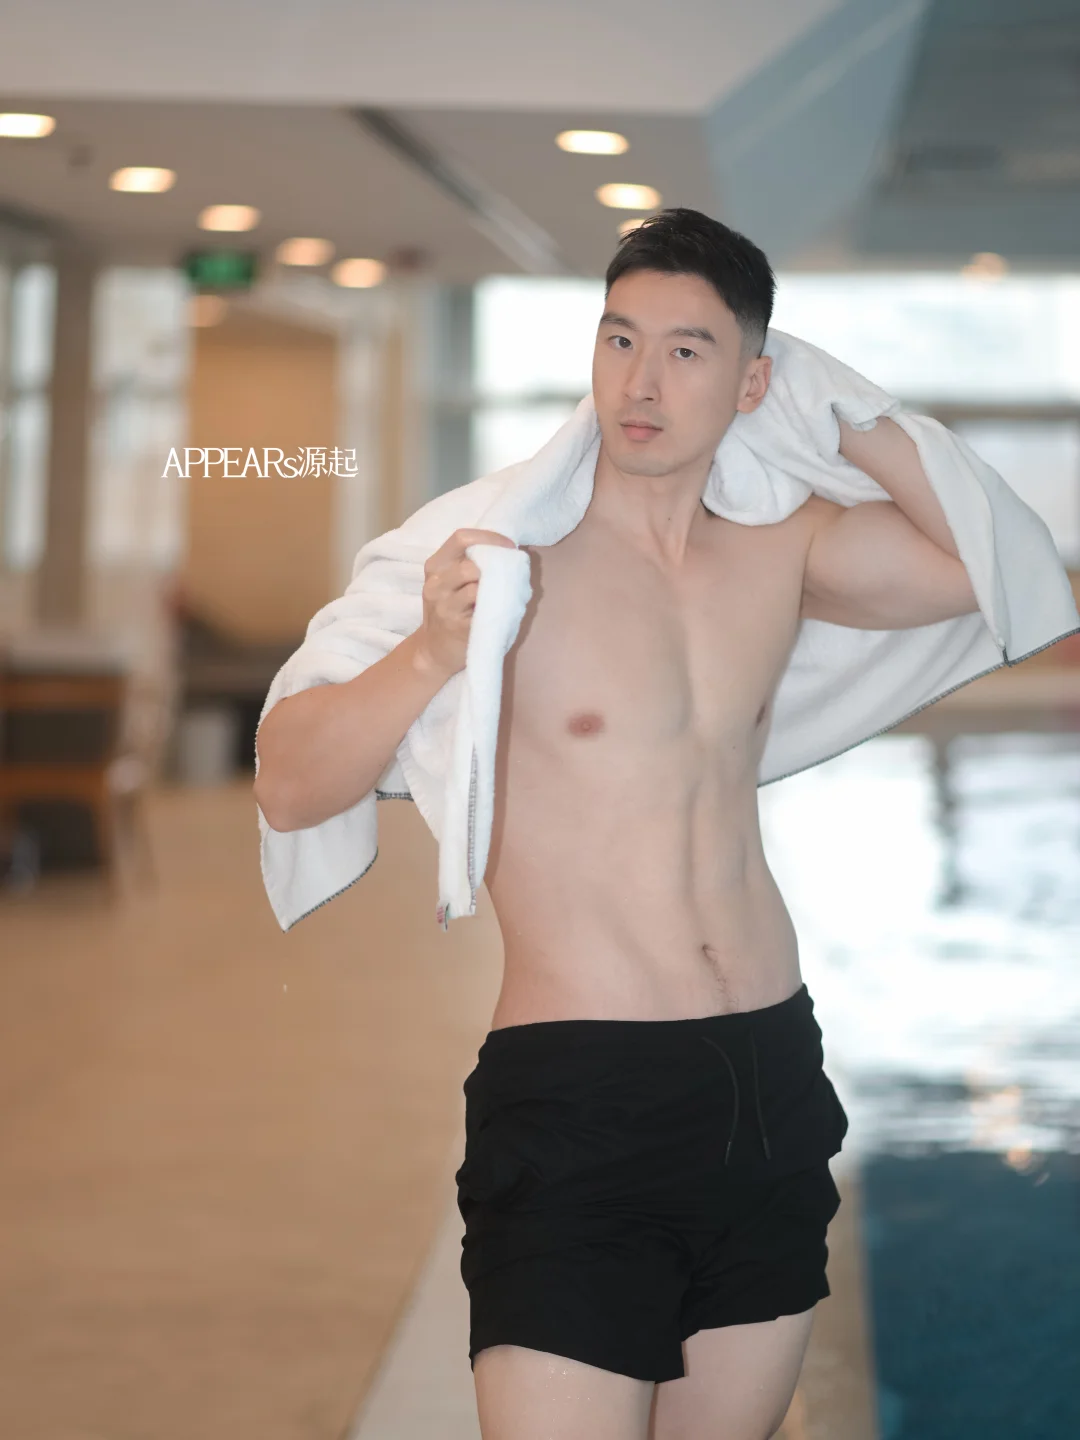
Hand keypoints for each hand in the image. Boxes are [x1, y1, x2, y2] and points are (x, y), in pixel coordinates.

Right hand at [414, 528, 517, 678]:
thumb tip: (506, 552)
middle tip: (508, 575)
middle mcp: (436, 584)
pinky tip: (499, 610)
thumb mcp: (449, 583)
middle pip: (470, 565)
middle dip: (493, 569)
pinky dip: (497, 607)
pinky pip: (484, 610)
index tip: (509, 546)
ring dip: (495, 589)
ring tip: (502, 594)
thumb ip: (468, 564)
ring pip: (477, 587)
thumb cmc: (449, 611)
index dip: (489, 538)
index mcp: (435, 566)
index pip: (461, 538)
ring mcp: (445, 607)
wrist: (434, 650)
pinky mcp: (457, 627)